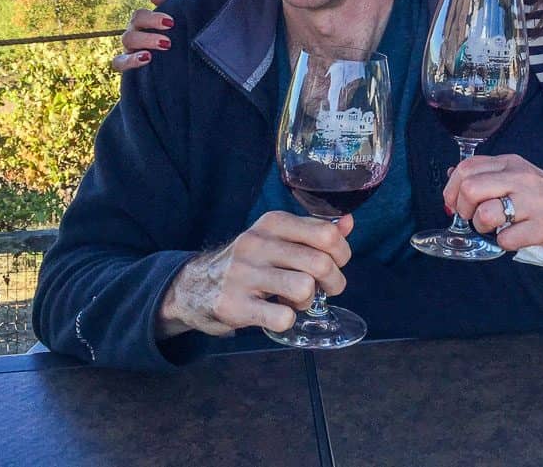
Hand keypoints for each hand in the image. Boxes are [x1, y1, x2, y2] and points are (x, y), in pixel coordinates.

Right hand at [112, 0, 175, 72]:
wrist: (178, 66)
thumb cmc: (176, 38)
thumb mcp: (178, 19)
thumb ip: (169, 2)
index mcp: (144, 23)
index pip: (141, 14)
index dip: (153, 16)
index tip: (171, 22)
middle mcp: (135, 33)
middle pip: (135, 21)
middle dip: (151, 24)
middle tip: (170, 31)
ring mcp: (130, 49)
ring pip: (127, 39)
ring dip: (145, 40)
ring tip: (164, 45)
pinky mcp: (127, 65)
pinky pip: (119, 62)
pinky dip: (130, 60)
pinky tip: (146, 58)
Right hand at [156, 211, 353, 338]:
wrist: (193, 286)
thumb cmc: (247, 263)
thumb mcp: (276, 238)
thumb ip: (313, 231)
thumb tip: (349, 223)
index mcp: (272, 223)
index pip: (327, 233)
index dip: (342, 254)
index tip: (335, 264)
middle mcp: (257, 243)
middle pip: (320, 263)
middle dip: (334, 282)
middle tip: (325, 290)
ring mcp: (243, 274)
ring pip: (304, 288)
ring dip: (309, 301)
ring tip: (297, 301)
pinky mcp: (234, 305)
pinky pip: (281, 317)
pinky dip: (288, 320)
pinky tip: (278, 315)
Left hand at [445, 154, 542, 252]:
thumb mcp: (522, 174)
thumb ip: (490, 174)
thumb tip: (453, 175)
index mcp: (512, 164)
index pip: (467, 167)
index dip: (452, 188)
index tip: (453, 204)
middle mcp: (521, 179)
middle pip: (470, 189)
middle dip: (463, 210)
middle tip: (472, 219)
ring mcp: (532, 202)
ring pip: (485, 214)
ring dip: (483, 228)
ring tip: (495, 229)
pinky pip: (506, 239)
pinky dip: (505, 244)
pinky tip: (515, 238)